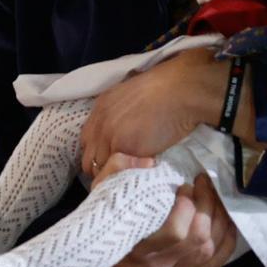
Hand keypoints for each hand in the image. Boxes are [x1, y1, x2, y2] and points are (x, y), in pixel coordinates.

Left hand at [78, 49, 229, 179]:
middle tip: (120, 173)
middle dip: (102, 169)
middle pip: (89, 160)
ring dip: (115, 175)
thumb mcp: (131, 94)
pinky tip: (139, 174)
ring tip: (130, 176)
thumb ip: (118, 112)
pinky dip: (128, 175)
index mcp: (100, 109)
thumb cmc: (165, 90)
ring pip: (103, 170)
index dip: (96, 153)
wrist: (180, 92)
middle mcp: (100, 125)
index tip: (109, 160)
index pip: (86, 142)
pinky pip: (120, 172)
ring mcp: (111, 139)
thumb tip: (122, 127)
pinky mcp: (126, 151)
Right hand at [98, 174, 238, 266]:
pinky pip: (216, 262)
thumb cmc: (105, 219)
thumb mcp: (103, 190)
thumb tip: (151, 162)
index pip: (175, 232)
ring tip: (213, 196)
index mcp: (137, 249)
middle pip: (198, 238)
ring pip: (210, 248)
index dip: (188, 204)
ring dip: (219, 218)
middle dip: (208, 205)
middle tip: (203, 184)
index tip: (185, 185)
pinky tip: (227, 220)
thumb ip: (119, 169)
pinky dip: (227, 240)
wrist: (102, 258)